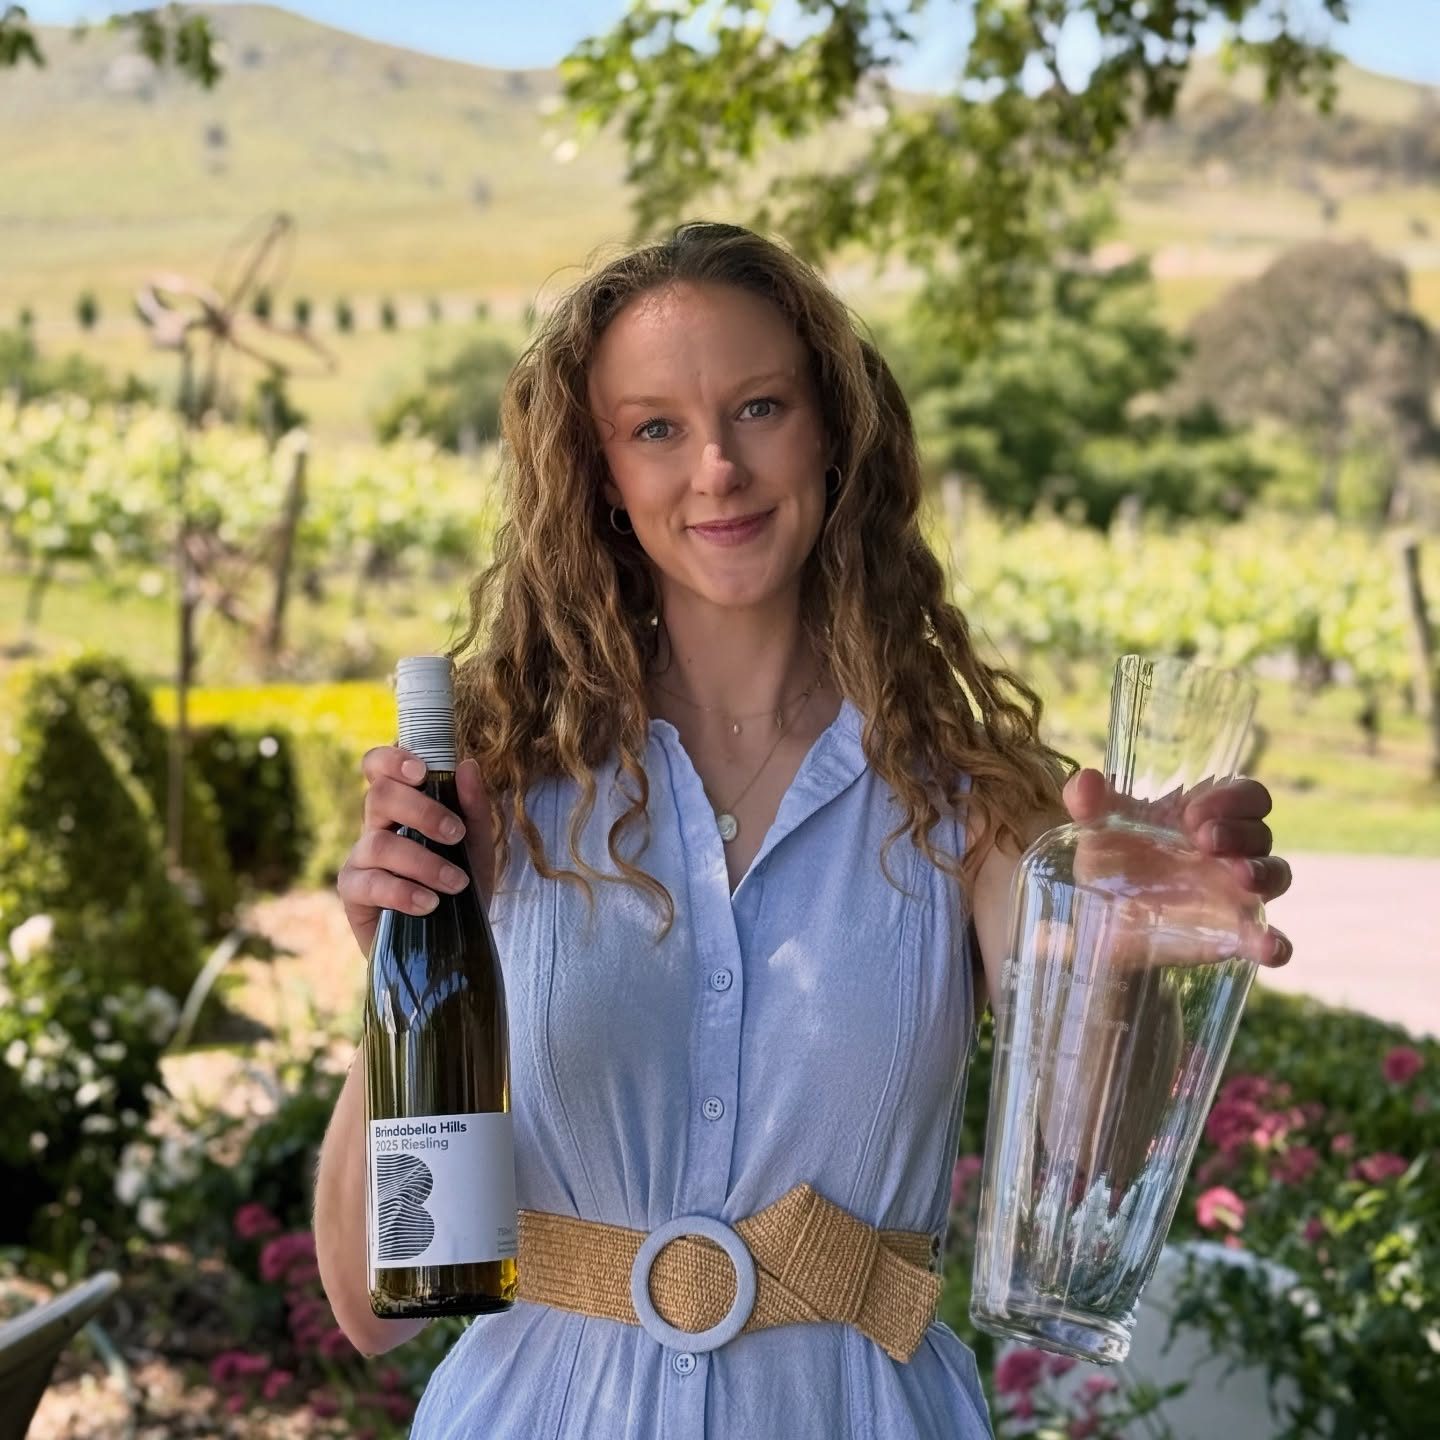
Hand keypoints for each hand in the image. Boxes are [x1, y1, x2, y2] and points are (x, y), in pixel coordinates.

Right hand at [336, 747, 496, 959]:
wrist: (452, 940)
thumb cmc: (460, 886)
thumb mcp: (477, 847)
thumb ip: (474, 809)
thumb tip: (468, 766)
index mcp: (400, 807)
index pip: (379, 768)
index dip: (392, 761)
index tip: (422, 772)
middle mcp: (375, 827)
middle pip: (379, 797)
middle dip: (421, 811)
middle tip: (454, 834)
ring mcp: (360, 859)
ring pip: (379, 843)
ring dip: (423, 862)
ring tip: (456, 883)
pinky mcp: (353, 893)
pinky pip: (370, 884)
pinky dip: (403, 892)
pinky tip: (429, 904)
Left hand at [1061, 768, 1292, 967]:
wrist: (1101, 921)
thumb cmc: (1112, 862)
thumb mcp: (1095, 830)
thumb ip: (1087, 801)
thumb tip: (1087, 780)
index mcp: (1206, 818)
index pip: (1247, 796)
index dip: (1231, 799)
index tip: (1191, 813)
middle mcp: (1230, 852)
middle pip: (1261, 832)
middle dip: (1240, 832)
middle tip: (1205, 841)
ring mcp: (1236, 894)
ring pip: (1276, 875)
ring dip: (1264, 873)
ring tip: (1239, 876)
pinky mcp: (1232, 934)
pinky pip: (1269, 937)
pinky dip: (1275, 942)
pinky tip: (1268, 946)